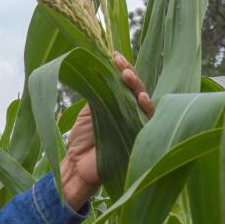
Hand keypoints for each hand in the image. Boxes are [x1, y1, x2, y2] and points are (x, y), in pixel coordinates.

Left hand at [59, 52, 153, 210]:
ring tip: (128, 77)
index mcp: (119, 103)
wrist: (76, 167)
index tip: (114, 55)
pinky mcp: (139, 138)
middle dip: (130, 75)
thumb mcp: (88, 110)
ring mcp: (137, 124)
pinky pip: (147, 122)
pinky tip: (141, 99)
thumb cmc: (82, 140)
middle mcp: (131, 112)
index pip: (126, 82)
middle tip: (121, 65)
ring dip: (137, 88)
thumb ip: (98, 91)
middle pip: (138, 89)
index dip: (122, 68)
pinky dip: (146, 110)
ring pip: (144, 103)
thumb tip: (100, 66)